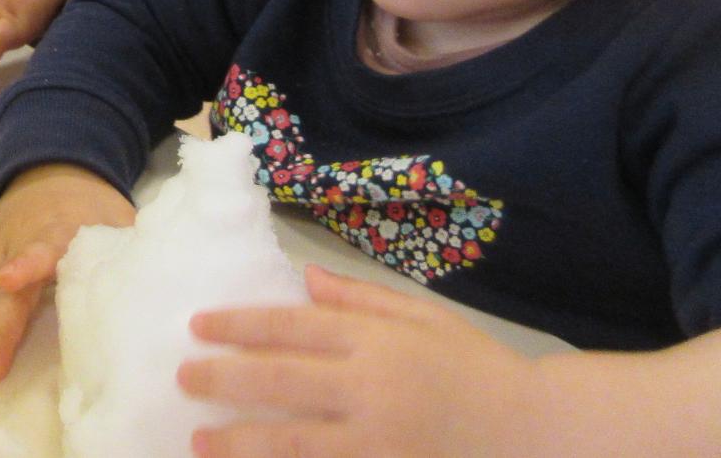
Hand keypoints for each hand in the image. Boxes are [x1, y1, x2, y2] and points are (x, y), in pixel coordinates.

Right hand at [0, 162, 134, 381]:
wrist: (56, 167)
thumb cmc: (93, 206)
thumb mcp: (120, 222)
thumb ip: (126, 252)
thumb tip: (145, 286)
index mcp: (58, 235)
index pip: (42, 252)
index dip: (26, 267)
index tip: (9, 283)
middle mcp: (20, 243)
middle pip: (3, 286)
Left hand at [180, 265, 554, 456]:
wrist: (538, 433)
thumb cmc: (478, 368)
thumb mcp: (423, 317)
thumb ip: (360, 298)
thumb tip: (301, 279)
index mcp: (375, 342)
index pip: (290, 328)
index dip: (239, 325)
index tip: (198, 326)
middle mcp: (369, 390)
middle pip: (278, 382)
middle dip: (222, 379)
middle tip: (183, 376)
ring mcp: (377, 442)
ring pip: (291, 442)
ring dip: (239, 442)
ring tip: (198, 440)